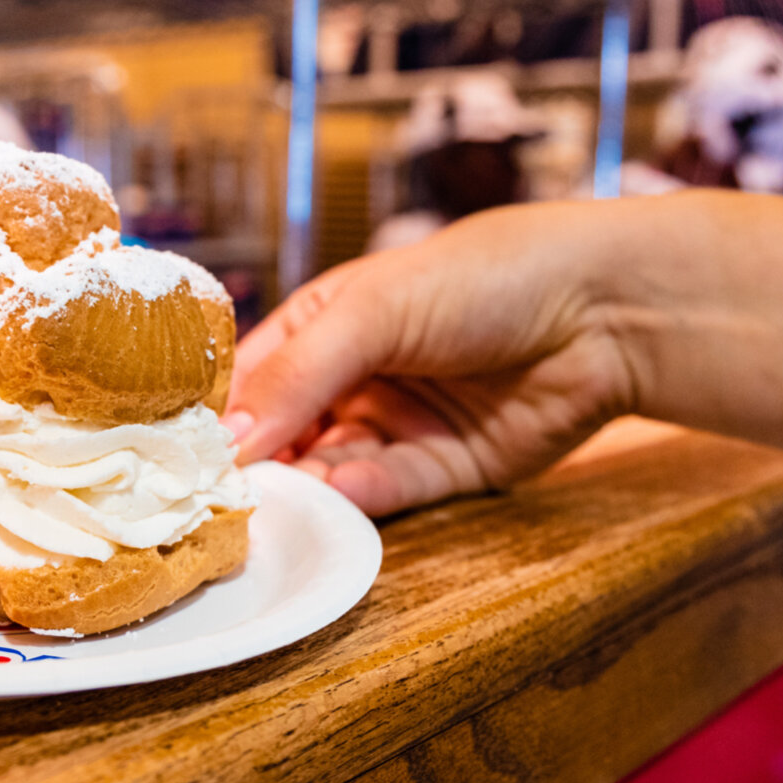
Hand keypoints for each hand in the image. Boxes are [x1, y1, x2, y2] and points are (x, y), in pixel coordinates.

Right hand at [225, 203, 638, 515]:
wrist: (606, 307)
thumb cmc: (486, 276)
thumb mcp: (374, 310)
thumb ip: (298, 374)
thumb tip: (226, 440)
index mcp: (328, 322)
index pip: (251, 375)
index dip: (217, 413)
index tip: (176, 452)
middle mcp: (357, 376)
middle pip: (287, 433)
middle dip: (258, 464)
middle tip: (218, 498)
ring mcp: (402, 423)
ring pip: (334, 470)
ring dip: (307, 488)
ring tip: (277, 505)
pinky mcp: (449, 467)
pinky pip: (392, 490)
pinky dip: (363, 496)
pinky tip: (340, 495)